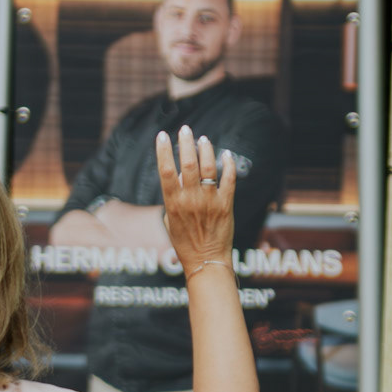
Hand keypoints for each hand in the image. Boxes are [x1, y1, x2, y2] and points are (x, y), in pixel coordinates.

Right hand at [155, 127, 236, 275]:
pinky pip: (229, 179)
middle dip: (186, 143)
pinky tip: (226, 154)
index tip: (162, 135)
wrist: (206, 260)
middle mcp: (191, 200)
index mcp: (173, 203)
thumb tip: (179, 177)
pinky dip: (228, 164)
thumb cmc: (185, 243)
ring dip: (206, 150)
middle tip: (185, 130)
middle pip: (188, 163)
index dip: (163, 150)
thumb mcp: (170, 221)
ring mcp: (210, 201)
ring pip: (209, 167)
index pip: (166, 170)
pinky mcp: (226, 205)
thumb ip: (173, 198)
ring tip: (203, 139)